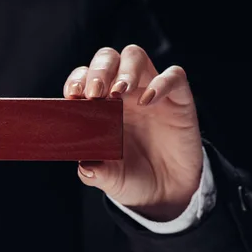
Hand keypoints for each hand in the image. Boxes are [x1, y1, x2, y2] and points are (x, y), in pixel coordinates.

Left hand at [63, 45, 202, 220]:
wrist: (164, 195)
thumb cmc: (132, 179)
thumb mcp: (109, 179)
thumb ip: (94, 172)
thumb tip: (84, 165)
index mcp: (101, 107)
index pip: (85, 78)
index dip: (78, 79)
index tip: (73, 95)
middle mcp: (124, 94)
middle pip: (108, 58)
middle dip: (99, 69)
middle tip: (95, 93)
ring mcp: (151, 93)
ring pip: (135, 57)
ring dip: (125, 69)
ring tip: (119, 91)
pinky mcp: (178, 100)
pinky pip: (174, 76)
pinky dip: (161, 83)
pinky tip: (148, 101)